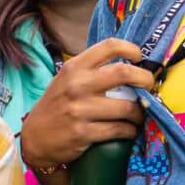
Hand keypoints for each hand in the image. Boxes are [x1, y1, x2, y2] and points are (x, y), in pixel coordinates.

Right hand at [19, 39, 152, 167]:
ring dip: (140, 113)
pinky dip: (130, 131)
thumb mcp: (66, 80)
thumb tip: (128, 66)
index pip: (109, 46)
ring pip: (127, 107)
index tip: (139, 58)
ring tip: (139, 115)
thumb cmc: (56, 106)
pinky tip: (129, 130)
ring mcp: (80, 110)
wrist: (34, 138)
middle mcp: (77, 85)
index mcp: (74, 68)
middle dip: (145, 80)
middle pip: (124, 73)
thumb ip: (91, 71)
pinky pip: (119, 130)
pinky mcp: (83, 133)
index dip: (131, 49)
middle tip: (149, 87)